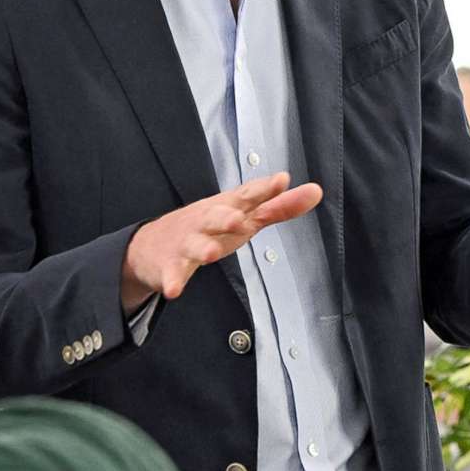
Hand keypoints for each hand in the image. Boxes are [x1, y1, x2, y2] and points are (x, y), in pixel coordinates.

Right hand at [120, 173, 323, 310]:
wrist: (152, 244)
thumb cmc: (209, 226)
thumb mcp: (245, 215)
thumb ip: (279, 206)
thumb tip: (317, 190)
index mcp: (227, 207)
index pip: (247, 195)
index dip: (263, 189)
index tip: (281, 181)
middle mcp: (207, 221)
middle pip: (216, 216)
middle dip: (226, 217)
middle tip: (238, 219)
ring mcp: (187, 243)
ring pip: (195, 244)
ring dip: (202, 248)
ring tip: (209, 254)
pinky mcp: (170, 266)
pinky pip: (172, 274)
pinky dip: (172, 280)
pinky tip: (175, 289)